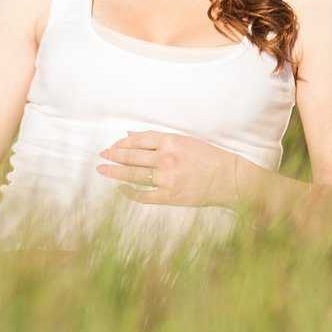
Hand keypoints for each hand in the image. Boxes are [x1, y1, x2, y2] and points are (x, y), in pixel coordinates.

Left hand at [98, 132, 241, 206]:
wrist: (229, 179)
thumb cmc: (208, 158)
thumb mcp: (184, 141)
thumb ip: (157, 139)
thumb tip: (130, 135)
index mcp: (171, 141)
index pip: (139, 140)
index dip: (122, 143)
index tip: (112, 146)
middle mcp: (167, 158)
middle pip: (132, 156)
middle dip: (114, 156)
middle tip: (102, 156)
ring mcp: (167, 178)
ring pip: (134, 174)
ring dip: (115, 172)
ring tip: (103, 170)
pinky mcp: (170, 196)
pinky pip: (143, 195)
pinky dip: (130, 192)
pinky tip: (121, 189)